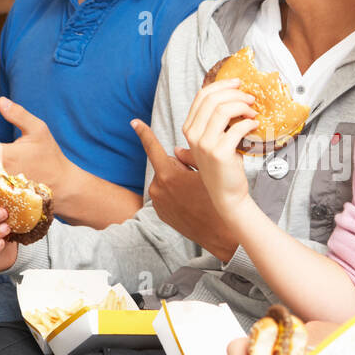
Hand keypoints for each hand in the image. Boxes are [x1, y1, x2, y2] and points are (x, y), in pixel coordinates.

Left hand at [131, 119, 239, 262]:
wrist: (220, 232)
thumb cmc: (217, 199)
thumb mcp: (208, 172)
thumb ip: (190, 156)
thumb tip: (175, 150)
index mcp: (169, 174)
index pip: (153, 148)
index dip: (144, 133)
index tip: (134, 122)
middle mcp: (158, 188)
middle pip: (167, 166)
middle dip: (179, 168)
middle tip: (196, 180)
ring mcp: (158, 202)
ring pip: (167, 181)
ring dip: (177, 182)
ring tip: (195, 195)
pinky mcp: (161, 213)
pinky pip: (166, 196)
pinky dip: (175, 195)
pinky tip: (190, 203)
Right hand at [181, 79, 254, 222]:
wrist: (226, 194)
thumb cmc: (222, 166)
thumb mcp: (211, 141)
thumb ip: (212, 121)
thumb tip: (227, 95)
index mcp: (189, 129)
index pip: (202, 96)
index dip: (221, 85)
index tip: (238, 83)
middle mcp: (193, 135)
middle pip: (212, 99)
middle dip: (235, 93)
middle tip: (250, 97)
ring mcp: (205, 144)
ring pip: (223, 110)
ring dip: (242, 106)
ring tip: (253, 111)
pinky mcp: (220, 153)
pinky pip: (237, 128)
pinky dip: (249, 123)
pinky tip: (255, 125)